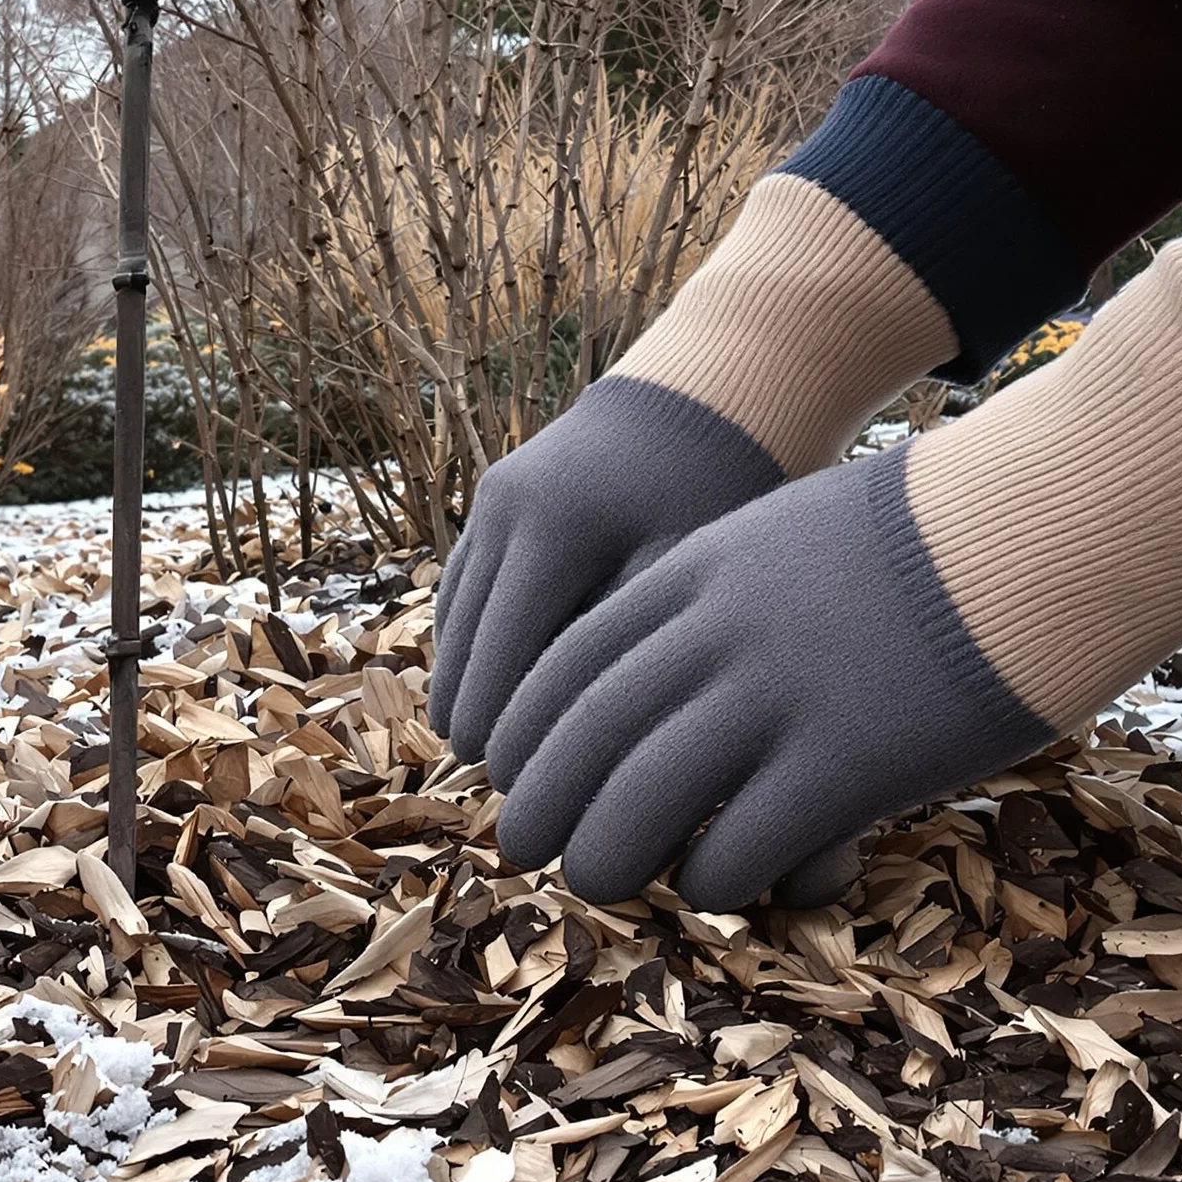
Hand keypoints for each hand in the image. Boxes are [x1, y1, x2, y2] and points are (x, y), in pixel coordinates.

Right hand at [430, 376, 783, 759]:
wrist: (706, 396)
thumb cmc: (727, 487)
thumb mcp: (699, 566)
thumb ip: (639, 646)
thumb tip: (600, 746)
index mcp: (555, 528)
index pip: (506, 655)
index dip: (506, 730)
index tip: (518, 786)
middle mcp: (506, 510)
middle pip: (466, 640)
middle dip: (473, 714)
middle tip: (495, 782)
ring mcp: (492, 501)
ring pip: (454, 614)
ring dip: (461, 678)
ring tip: (477, 746)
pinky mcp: (494, 499)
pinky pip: (464, 585)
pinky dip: (467, 638)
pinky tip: (481, 684)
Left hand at [482, 446, 1052, 910]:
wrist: (1044, 524)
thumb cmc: (922, 535)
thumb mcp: (782, 535)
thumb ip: (710, 593)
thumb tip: (661, 663)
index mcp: (693, 574)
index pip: (568, 664)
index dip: (525, 729)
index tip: (505, 771)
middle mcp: (716, 635)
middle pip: (583, 736)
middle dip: (537, 802)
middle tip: (519, 848)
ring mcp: (776, 699)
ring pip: (639, 801)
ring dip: (603, 855)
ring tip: (595, 881)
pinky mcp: (844, 764)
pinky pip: (739, 845)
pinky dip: (710, 878)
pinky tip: (715, 887)